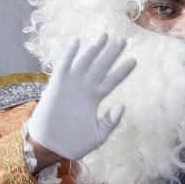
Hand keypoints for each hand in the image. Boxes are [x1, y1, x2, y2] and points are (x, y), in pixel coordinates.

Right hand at [26, 34, 135, 160]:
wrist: (50, 147)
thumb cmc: (73, 143)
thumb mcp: (98, 135)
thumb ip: (110, 121)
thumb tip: (121, 105)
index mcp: (95, 98)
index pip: (112, 80)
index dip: (122, 71)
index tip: (134, 60)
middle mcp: (85, 89)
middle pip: (101, 66)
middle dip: (112, 53)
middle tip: (123, 40)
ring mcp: (71, 86)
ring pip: (85, 62)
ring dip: (94, 49)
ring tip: (105, 36)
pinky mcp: (56, 86)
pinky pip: (63, 66)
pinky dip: (69, 54)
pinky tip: (77, 41)